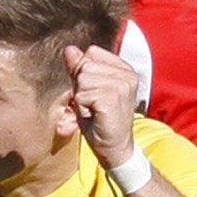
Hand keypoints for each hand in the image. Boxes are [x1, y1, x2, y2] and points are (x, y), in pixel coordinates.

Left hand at [64, 43, 141, 165]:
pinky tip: (95, 116)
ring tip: (95, 111)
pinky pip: (82, 96)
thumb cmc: (99, 119)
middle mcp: (127, 74)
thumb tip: (69, 49)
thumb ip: (79, 68)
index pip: (91, 53)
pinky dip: (82, 109)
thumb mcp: (86, 89)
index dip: (83, 74)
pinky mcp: (113, 99)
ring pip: (82, 81)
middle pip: (84, 66)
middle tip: (94, 105)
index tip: (95, 92)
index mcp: (124, 68)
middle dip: (81, 88)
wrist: (113, 147)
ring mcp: (122, 86)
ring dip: (81, 99)